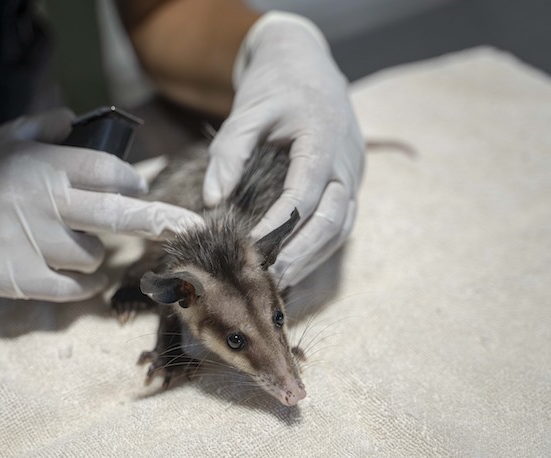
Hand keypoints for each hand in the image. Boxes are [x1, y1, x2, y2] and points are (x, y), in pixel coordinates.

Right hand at [0, 108, 200, 300]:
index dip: (132, 181)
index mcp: (44, 165)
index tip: (140, 189)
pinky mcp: (18, 279)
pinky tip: (78, 276)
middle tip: (187, 224)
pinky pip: (73, 289)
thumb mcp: (3, 137)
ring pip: (93, 255)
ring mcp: (31, 243)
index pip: (108, 171)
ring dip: (93, 250)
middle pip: (118, 216)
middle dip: (160, 220)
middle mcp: (44, 203)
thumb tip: (80, 121)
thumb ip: (46, 127)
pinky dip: (84, 284)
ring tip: (67, 241)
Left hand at [203, 11, 364, 286]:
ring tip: (280, 284)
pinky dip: (318, 248)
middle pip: (332, 220)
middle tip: (269, 281)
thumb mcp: (247, 111)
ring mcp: (353, 175)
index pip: (304, 194)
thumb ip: (229, 153)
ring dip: (312, 259)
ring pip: (341, 228)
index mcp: (324, 139)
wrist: (308, 65)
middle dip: (301, 255)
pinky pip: (340, 224)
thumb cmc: (275, 88)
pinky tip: (293, 267)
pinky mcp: (349, 185)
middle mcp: (347, 163)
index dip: (278, 226)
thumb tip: (212, 201)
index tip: (249, 249)